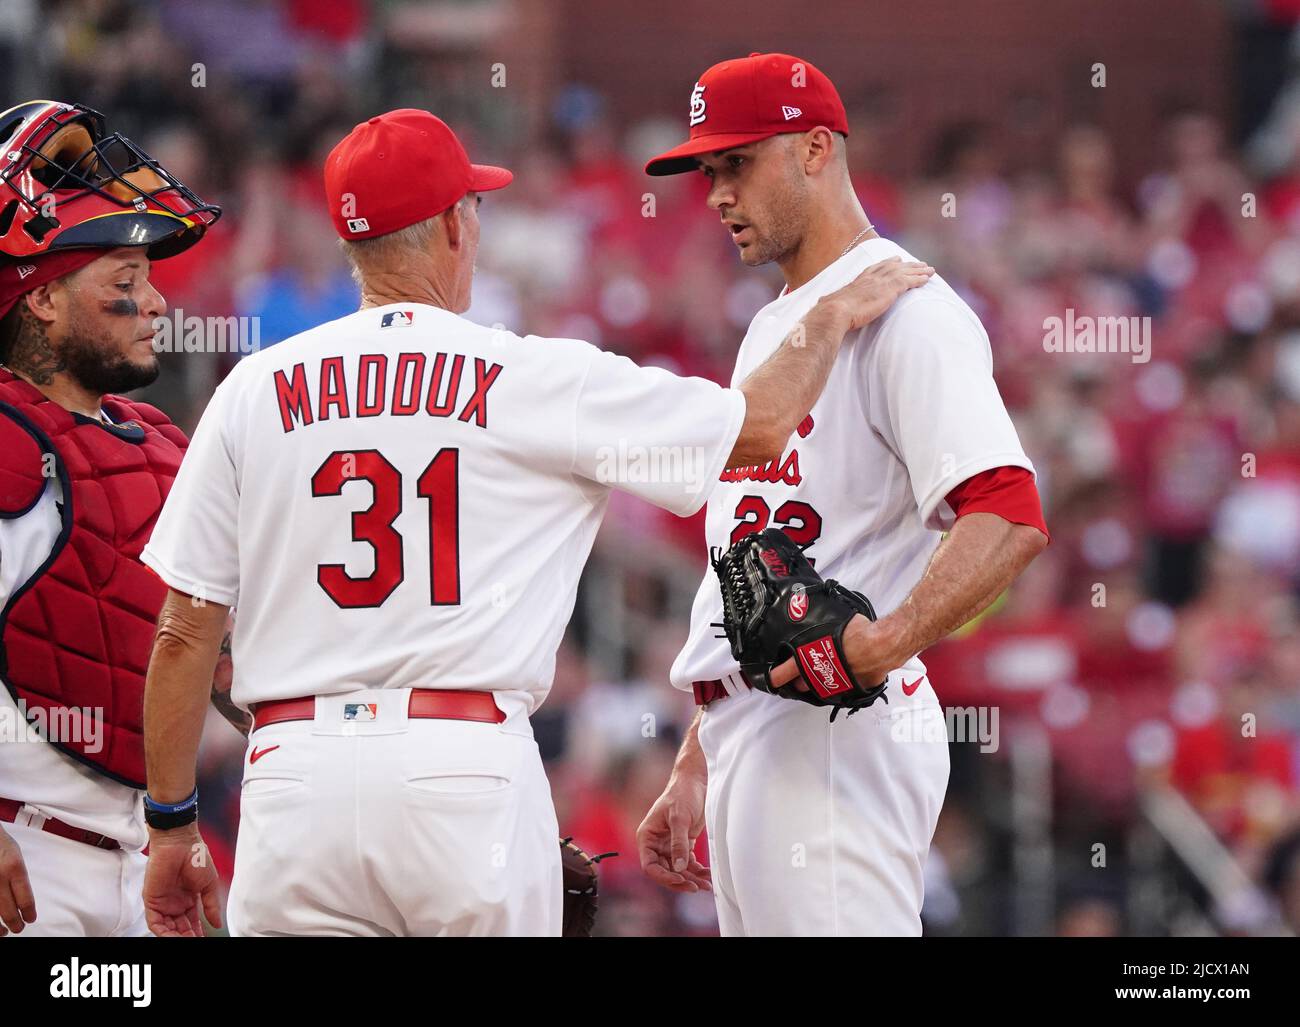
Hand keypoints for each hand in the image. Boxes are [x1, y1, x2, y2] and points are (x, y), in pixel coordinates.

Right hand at [0, 825, 35, 934]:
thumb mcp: (15, 856)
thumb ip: (18, 876)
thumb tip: (22, 898)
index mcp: (14, 868)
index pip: (25, 899)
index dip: (29, 913)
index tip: (30, 918)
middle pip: (9, 911)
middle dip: (16, 923)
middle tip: (19, 928)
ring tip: (4, 931)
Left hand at [143, 824, 222, 936]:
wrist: (179, 843)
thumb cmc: (195, 856)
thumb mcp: (209, 884)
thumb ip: (211, 905)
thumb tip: (217, 922)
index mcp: (189, 898)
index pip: (192, 922)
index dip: (198, 932)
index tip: (205, 939)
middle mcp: (175, 903)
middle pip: (180, 928)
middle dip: (188, 937)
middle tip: (197, 942)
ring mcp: (163, 903)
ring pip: (167, 928)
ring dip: (176, 937)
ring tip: (188, 941)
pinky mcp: (151, 901)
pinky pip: (155, 923)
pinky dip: (163, 933)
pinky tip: (174, 937)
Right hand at [636, 767, 711, 893]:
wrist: (695, 781)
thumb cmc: (682, 793)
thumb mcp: (680, 818)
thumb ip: (679, 843)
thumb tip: (679, 868)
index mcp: (647, 837)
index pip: (650, 866)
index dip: (663, 876)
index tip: (680, 879)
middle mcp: (656, 844)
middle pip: (664, 872)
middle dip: (680, 881)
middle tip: (696, 887)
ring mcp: (669, 845)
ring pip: (677, 870)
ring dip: (691, 879)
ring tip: (706, 885)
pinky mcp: (683, 844)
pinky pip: (688, 864)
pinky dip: (697, 871)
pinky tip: (707, 876)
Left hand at [769, 613, 899, 690]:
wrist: (881, 646)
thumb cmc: (858, 632)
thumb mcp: (832, 625)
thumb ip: (821, 632)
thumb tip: (821, 628)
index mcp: (809, 658)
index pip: (785, 671)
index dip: (777, 677)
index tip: (773, 680)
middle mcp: (819, 675)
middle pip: (801, 685)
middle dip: (800, 680)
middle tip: (801, 674)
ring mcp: (834, 685)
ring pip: (820, 690)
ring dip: (819, 683)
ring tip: (823, 674)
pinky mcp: (850, 691)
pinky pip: (841, 689)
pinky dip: (842, 683)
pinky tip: (846, 674)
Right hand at [816, 256, 933, 331]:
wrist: (835, 312)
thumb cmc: (830, 312)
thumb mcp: (829, 304)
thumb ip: (829, 303)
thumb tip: (820, 306)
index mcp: (859, 280)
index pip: (876, 267)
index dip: (887, 263)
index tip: (895, 260)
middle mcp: (871, 277)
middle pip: (893, 266)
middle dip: (907, 264)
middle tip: (918, 263)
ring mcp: (882, 281)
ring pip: (905, 271)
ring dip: (918, 270)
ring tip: (929, 269)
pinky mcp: (891, 288)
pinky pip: (910, 281)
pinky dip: (920, 278)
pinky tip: (928, 278)